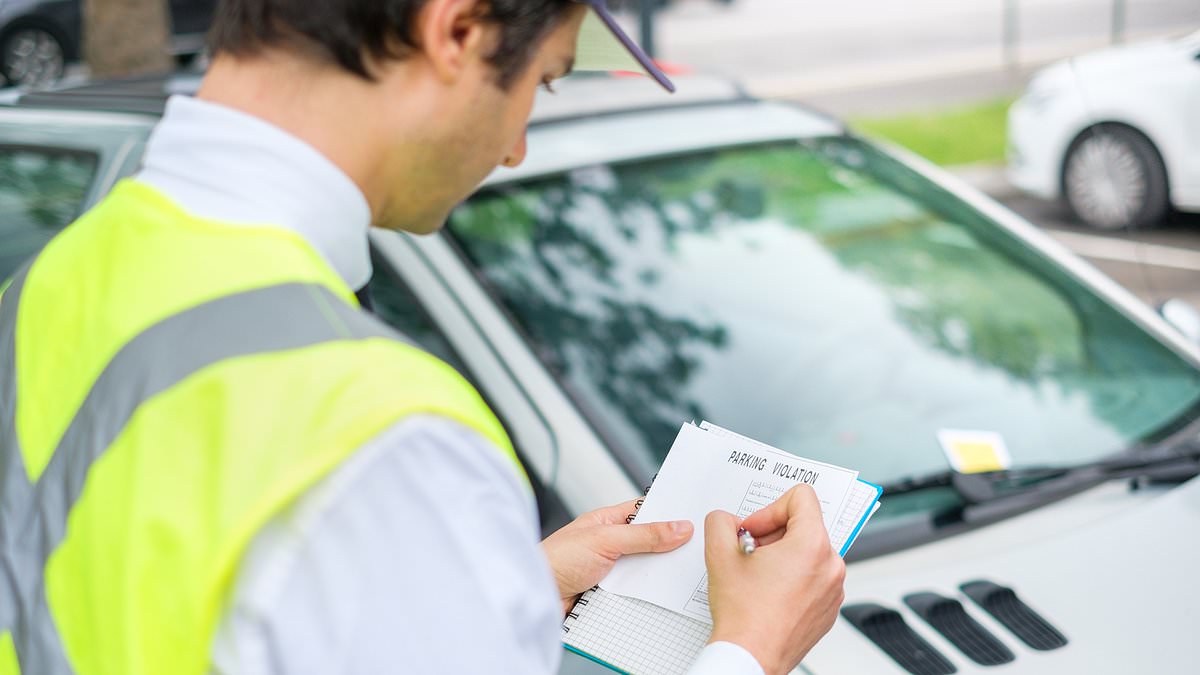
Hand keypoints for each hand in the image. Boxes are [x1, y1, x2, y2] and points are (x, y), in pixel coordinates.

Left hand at [541, 498, 692, 615]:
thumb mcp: (605, 540)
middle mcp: (607, 543)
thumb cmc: (554, 559)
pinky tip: (656, 597)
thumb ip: (643, 535)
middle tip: (693, 550)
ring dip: (654, 574)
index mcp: (605, 521)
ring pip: (642, 569)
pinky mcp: (606, 593)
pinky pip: (633, 592)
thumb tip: (678, 527)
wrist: (534, 595)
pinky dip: (644, 594)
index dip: (668, 512)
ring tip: (676, 575)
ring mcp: (607, 569)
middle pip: (647, 543)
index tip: (693, 516)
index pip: (644, 511)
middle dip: (666, 547)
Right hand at [704, 485, 845, 674]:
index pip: (802, 497)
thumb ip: (721, 522)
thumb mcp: (719, 553)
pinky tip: (769, 594)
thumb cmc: (744, 614)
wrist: (751, 657)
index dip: (770, 508)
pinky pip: (813, 578)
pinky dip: (792, 579)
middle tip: (750, 554)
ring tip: (758, 576)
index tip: (754, 530)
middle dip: (773, 535)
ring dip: (782, 557)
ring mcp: (833, 590)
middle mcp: (831, 565)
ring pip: (808, 553)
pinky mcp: (829, 609)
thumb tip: (727, 521)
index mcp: (812, 545)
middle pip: (804, 526)